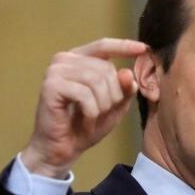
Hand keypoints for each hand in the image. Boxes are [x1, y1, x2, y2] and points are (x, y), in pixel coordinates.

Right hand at [21, 37, 147, 177]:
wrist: (62, 149)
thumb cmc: (85, 126)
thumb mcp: (114, 107)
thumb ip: (124, 90)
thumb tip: (128, 73)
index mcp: (79, 60)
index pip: (103, 45)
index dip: (124, 46)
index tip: (144, 49)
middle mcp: (65, 60)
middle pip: (106, 68)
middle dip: (113, 95)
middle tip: (103, 113)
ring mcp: (56, 71)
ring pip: (96, 80)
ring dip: (102, 105)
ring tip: (93, 118)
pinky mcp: (51, 86)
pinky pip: (84, 94)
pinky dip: (91, 112)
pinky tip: (85, 121)